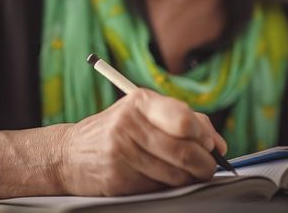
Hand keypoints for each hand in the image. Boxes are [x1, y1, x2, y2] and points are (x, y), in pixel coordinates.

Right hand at [58, 88, 227, 195]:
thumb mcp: (143, 113)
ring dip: (190, 178)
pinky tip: (162, 177)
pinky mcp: (118, 177)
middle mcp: (129, 124)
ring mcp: (122, 152)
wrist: (70, 153)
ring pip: (175, 174)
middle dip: (205, 163)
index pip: (184, 120)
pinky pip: (159, 187)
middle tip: (208, 167)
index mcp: (140, 101)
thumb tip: (218, 144)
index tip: (211, 144)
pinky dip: (169, 186)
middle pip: (184, 150)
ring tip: (188, 173)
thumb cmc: (116, 130)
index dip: (204, 135)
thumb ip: (182, 120)